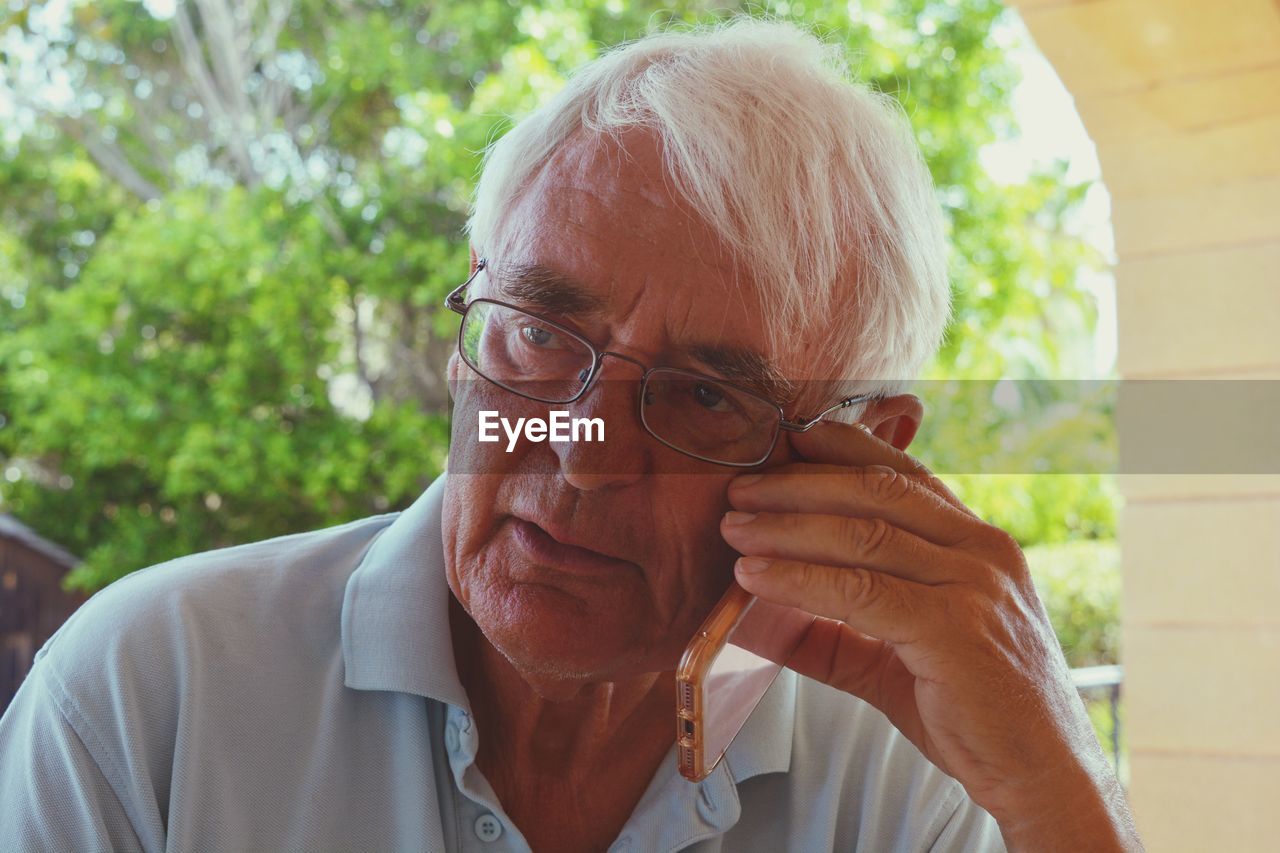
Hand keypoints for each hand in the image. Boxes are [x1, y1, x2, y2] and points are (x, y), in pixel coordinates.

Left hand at [719, 420, 1141, 851]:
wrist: (1043, 774)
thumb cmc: (974, 713)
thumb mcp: (892, 659)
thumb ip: (829, 632)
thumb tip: (749, 616)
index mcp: (975, 543)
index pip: (901, 474)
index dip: (837, 450)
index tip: (781, 444)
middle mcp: (980, 550)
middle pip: (875, 491)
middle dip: (799, 483)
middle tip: (739, 491)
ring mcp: (973, 586)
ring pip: (864, 534)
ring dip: (788, 525)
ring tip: (735, 529)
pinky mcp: (956, 630)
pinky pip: (862, 590)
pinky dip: (800, 578)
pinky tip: (756, 577)